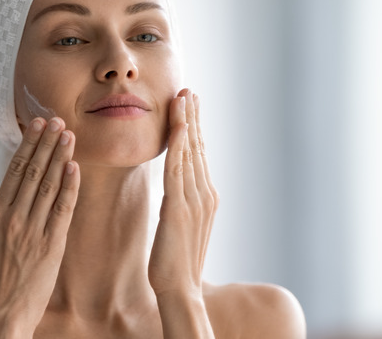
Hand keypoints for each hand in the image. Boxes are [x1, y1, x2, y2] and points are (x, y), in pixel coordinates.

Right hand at [0, 117, 79, 337]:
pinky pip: (63, 209)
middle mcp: (14, 218)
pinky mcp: (53, 244)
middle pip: (34, 172)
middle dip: (47, 143)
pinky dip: (70, 186)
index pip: (14, 170)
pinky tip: (75, 167)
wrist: (4, 312)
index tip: (37, 125)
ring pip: (50, 186)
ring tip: (69, 135)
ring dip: (61, 157)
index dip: (28, 145)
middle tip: (58, 120)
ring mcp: (34, 230)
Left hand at [148, 89, 218, 296]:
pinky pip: (177, 168)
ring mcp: (194, 199)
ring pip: (189, 152)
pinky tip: (176, 124)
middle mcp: (204, 194)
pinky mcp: (179, 207)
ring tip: (182, 96)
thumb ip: (182, 206)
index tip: (190, 106)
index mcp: (205, 198)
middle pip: (197, 147)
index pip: (198, 155)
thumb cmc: (176, 263)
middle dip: (193, 118)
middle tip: (189, 91)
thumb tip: (176, 193)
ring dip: (186, 122)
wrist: (180, 289)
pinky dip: (178, 143)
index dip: (194, 129)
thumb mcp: (181, 227)